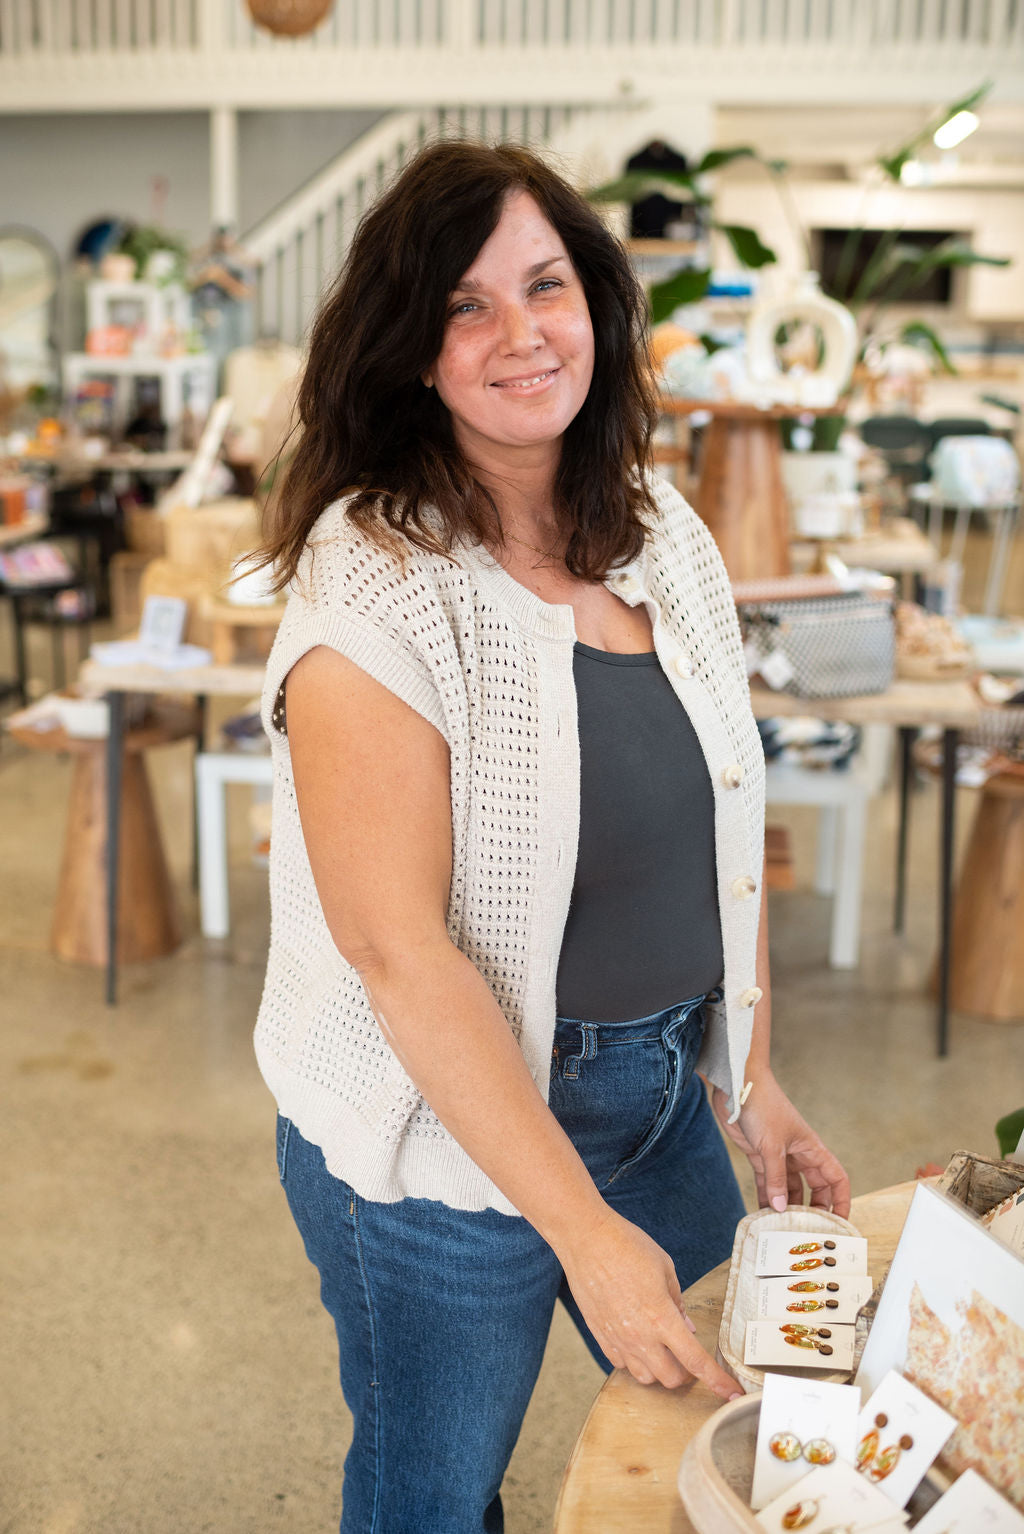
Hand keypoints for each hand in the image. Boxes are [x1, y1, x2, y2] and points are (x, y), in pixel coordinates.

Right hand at [555, 1206, 741, 1396]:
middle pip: (671, 1379)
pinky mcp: (600, 1336)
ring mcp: (618, 1339)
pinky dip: (634, 1361)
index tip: (731, 1393)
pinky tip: (636, 1341)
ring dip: (658, 1369)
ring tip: (660, 1347)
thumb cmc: (627, 1246)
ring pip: (646, 1377)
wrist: (586, 1239)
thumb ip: (678, 1303)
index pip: (695, 1361)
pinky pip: (621, 1364)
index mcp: (662, 1316)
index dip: (717, 1381)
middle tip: (687, 1354)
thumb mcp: (665, 1268)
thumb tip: (686, 1327)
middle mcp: (640, 1335)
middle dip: (685, 1373)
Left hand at [711, 1071, 850, 1218]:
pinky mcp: (759, 1155)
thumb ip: (776, 1178)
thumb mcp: (772, 1145)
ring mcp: (778, 1155)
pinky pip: (767, 1182)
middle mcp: (798, 1154)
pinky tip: (763, 1214)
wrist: (737, 1086)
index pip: (836, 1178)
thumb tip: (782, 1208)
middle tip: (806, 1232)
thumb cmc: (762, 1105)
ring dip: (786, 1206)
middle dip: (812, 1209)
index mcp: (811, 1148)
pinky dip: (766, 1197)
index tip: (839, 1223)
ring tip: (782, 1229)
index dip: (841, 1200)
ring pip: (788, 1188)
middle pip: (814, 1188)